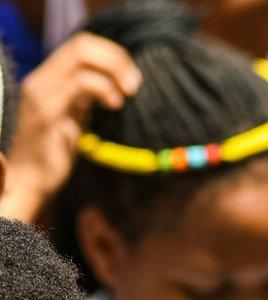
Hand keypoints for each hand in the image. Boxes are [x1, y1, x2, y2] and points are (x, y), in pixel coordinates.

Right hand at [0, 33, 140, 222]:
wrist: (29, 182)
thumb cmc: (53, 155)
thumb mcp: (73, 118)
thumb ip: (85, 100)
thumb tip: (113, 86)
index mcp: (48, 79)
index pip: (81, 45)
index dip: (112, 54)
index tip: (132, 77)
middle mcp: (41, 80)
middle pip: (82, 45)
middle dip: (116, 59)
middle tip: (134, 84)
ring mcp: (41, 92)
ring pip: (79, 57)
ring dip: (113, 70)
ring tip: (128, 93)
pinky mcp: (46, 111)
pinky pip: (78, 84)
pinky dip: (103, 88)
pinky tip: (115, 104)